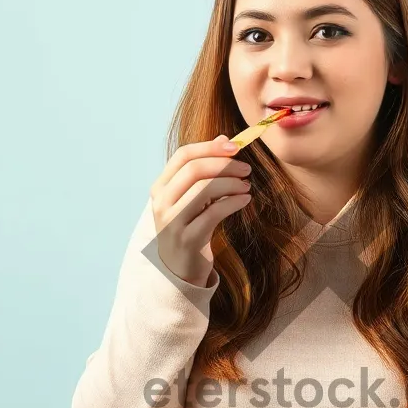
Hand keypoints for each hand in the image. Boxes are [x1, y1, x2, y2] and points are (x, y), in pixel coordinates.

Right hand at [150, 135, 252, 285]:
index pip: (183, 155)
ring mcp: (172, 221)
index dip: (210, 147)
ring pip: (204, 189)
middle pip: (194, 169)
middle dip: (224, 165)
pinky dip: (233, 202)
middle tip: (246, 169)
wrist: (180, 268)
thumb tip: (224, 139)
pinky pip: (214, 213)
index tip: (234, 147)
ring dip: (231, 183)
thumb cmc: (190, 226)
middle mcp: (161, 202)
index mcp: (160, 187)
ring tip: (246, 186)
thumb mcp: (193, 197)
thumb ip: (205, 169)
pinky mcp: (187, 239)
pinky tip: (244, 200)